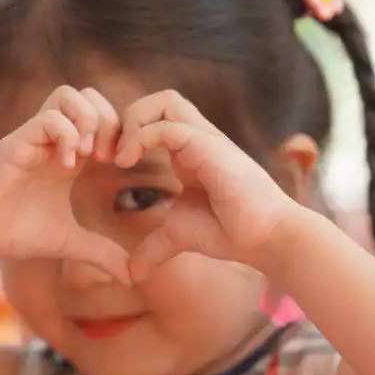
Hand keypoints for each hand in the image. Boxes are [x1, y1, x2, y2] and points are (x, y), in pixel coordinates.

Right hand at [0, 85, 130, 283]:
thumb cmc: (17, 232)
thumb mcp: (71, 242)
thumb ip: (103, 253)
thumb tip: (134, 276)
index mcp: (71, 154)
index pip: (105, 116)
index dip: (123, 134)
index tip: (123, 167)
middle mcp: (55, 140)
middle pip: (92, 97)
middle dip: (111, 123)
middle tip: (109, 160)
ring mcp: (35, 137)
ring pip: (71, 95)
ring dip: (89, 122)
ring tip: (89, 157)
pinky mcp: (17, 142)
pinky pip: (49, 117)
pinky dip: (66, 135)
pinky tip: (67, 165)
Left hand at [113, 90, 297, 280]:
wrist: (266, 238)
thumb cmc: (230, 233)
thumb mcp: (177, 235)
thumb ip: (152, 247)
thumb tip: (132, 274)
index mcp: (189, 152)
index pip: (155, 118)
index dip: (127, 133)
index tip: (107, 163)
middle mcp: (197, 139)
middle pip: (160, 100)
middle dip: (127, 118)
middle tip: (108, 153)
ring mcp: (205, 139)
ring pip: (165, 101)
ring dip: (133, 121)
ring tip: (118, 156)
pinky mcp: (209, 147)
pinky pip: (168, 126)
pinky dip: (140, 138)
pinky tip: (125, 163)